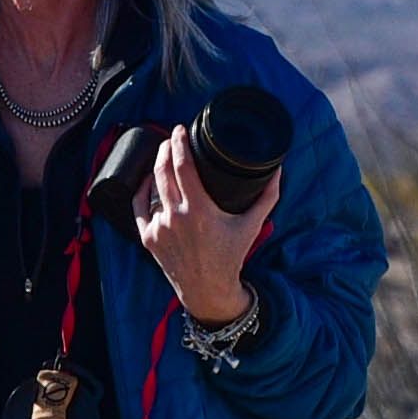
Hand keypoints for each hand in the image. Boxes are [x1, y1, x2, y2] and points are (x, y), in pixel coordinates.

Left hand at [135, 121, 272, 328]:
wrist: (207, 289)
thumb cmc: (230, 256)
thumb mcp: (252, 225)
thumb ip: (267, 197)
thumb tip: (278, 170)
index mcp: (199, 211)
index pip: (182, 166)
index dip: (178, 143)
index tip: (179, 129)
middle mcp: (175, 217)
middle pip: (163, 171)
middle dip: (165, 149)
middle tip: (171, 138)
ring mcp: (159, 228)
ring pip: (151, 187)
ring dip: (156, 167)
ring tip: (164, 156)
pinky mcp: (148, 237)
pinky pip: (139, 206)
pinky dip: (143, 190)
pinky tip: (149, 180)